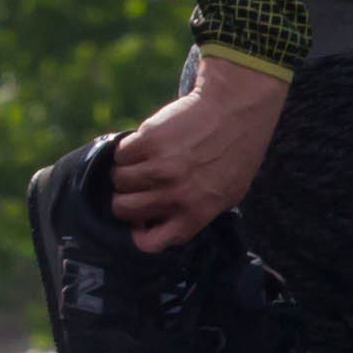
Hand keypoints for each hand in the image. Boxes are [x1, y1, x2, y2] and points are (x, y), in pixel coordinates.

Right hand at [106, 51, 289, 251]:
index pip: (149, 243)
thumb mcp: (228, 195)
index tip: (140, 219)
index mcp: (195, 214)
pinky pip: (120, 153)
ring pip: (118, 180)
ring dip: (126, 170)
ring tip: (145, 160)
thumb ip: (195, 214)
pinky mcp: (149, 141)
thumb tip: (157, 224)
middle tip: (139, 185)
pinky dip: (128, 149)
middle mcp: (175, 195)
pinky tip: (146, 143)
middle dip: (126, 198)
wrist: (235, 109)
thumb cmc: (234, 153)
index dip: (138, 231)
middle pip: (124, 209)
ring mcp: (160, 168)